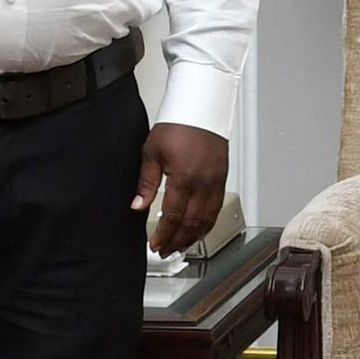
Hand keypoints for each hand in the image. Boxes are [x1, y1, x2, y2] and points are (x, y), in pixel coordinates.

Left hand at [136, 122, 229, 253]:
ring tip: (180, 246)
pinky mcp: (222, 179)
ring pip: (207, 219)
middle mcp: (203, 183)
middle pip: (192, 223)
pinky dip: (207, 224)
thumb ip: (145, 183)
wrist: (201, 108)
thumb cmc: (177, 125)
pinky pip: (217, 208)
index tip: (156, 244)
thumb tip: (137, 206)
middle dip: (178, 241)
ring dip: (193, 236)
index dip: (164, 234)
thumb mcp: (152, 152)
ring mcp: (215, 182)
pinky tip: (198, 230)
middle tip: (166, 250)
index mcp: (183, 177)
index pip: (173, 215)